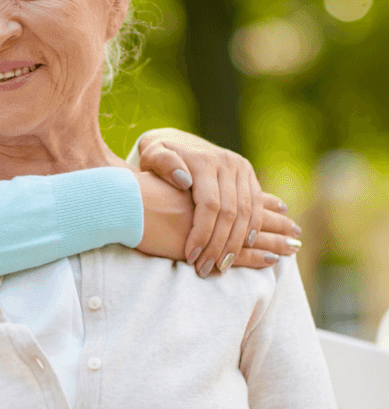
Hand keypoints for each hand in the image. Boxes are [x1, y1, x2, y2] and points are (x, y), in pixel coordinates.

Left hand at [136, 128, 301, 274]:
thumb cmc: (156, 154)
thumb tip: (183, 180)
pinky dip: (253, 228)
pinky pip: (257, 206)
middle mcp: (227, 163)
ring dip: (238, 243)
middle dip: (219, 245)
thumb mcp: (151, 155)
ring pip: (248, 212)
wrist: (175, 139)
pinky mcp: (248, 174)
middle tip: (206, 269)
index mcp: (203, 161)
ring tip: (221, 265)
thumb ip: (163, 164)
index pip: (209, 205)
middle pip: (231, 213)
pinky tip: (245, 247)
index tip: (191, 257)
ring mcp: (241, 168)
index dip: (202, 234)